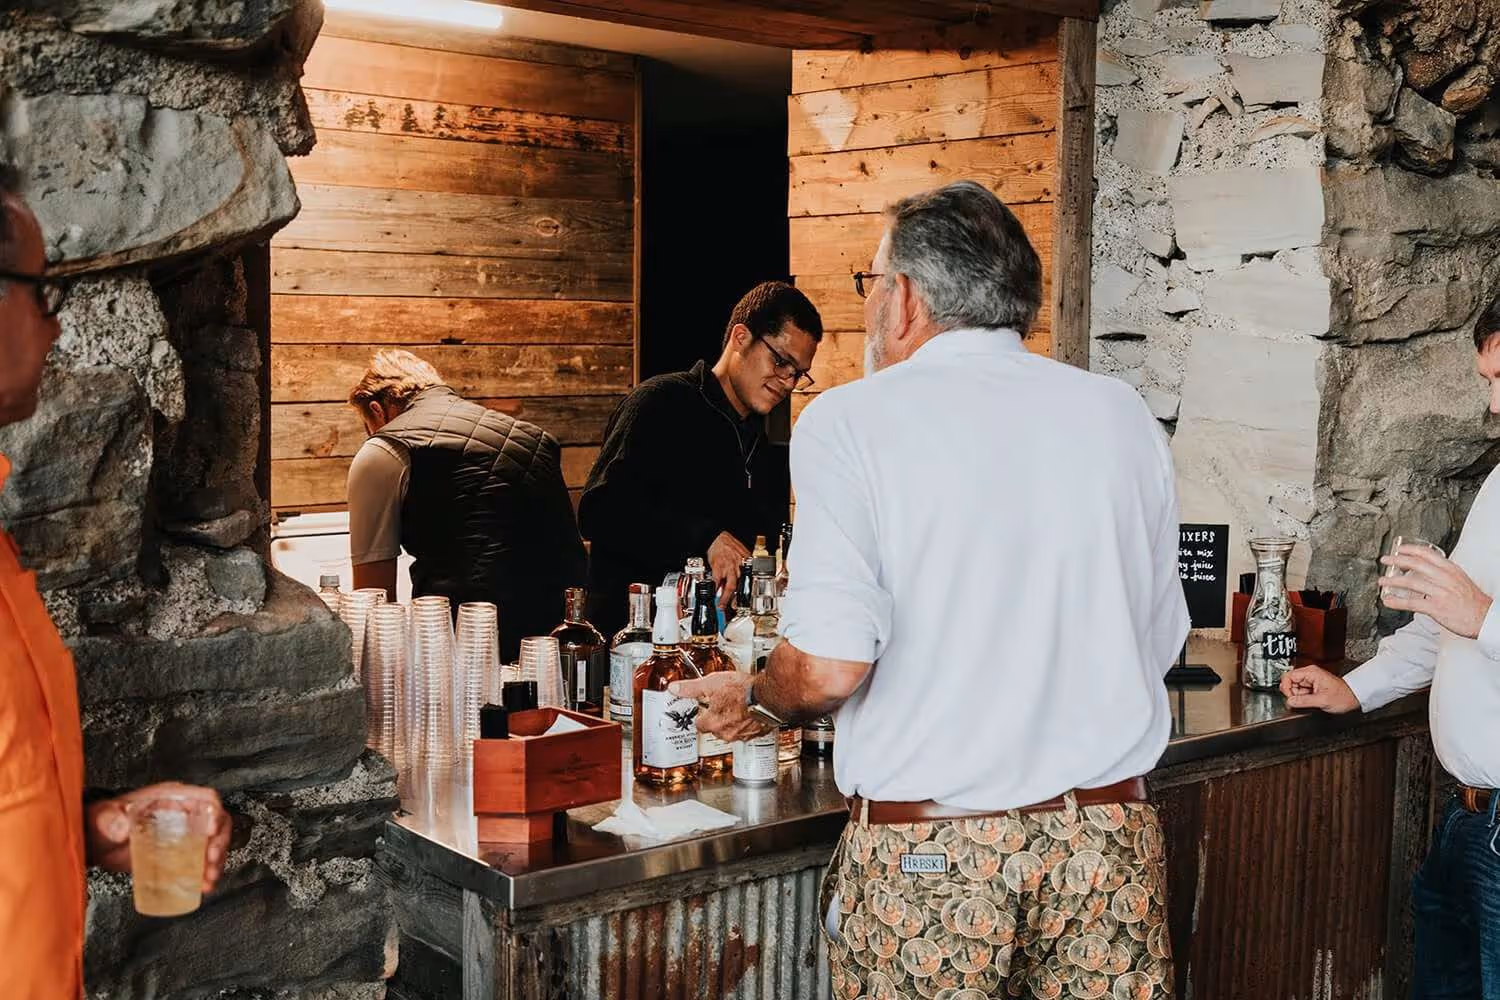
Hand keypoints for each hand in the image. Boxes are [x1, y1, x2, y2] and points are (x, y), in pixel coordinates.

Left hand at [86, 783, 231, 893]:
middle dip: (219, 843)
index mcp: (170, 798)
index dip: (214, 814)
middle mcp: (183, 814)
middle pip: (216, 822)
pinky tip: (203, 886)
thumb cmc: (100, 825)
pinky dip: (205, 873)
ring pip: (212, 843)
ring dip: (215, 862)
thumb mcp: (102, 819)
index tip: (211, 832)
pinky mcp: (180, 854)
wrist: (96, 845)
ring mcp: (184, 834)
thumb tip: (122, 824)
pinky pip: (200, 861)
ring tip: (208, 879)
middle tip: (210, 861)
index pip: (204, 799)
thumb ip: (109, 820)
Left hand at [669, 671, 773, 742]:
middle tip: (724, 703)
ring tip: (738, 705)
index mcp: (712, 722)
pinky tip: (751, 710)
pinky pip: (748, 730)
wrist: (768, 696)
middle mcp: (726, 733)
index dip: (702, 713)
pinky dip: (748, 722)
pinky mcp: (757, 733)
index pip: (699, 724)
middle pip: (715, 728)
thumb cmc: (742, 690)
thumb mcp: (711, 683)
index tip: (705, 706)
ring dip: (733, 720)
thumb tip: (674, 689)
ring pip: (732, 730)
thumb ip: (691, 688)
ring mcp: (742, 735)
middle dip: (718, 717)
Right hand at [707, 531, 749, 608]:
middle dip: (738, 599)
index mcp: (748, 564)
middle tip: (735, 607)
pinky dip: (715, 589)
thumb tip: (741, 582)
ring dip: (726, 598)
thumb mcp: (742, 555)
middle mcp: (740, 566)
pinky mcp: (718, 567)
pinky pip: (717, 582)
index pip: (751, 580)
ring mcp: (729, 568)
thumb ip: (743, 568)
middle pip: (741, 586)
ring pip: (730, 587)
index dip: (749, 593)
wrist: (719, 538)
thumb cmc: (731, 546)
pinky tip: (713, 595)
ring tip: (721, 606)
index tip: (747, 602)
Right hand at [1280, 665, 1360, 713]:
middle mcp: (1309, 674)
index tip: (1291, 698)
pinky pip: (1300, 691)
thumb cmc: (1344, 696)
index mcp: (1311, 672)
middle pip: (1290, 682)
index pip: (1288, 676)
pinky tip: (1311, 701)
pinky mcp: (1312, 686)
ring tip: (1311, 701)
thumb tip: (1290, 702)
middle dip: (1293, 693)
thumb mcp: (1323, 700)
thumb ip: (1304, 701)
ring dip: (1298, 697)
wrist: (1354, 697)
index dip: (1287, 688)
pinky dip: (1302, 698)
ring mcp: (1310, 680)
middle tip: (1302, 701)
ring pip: (1294, 688)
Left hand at [1380, 545, 1492, 638]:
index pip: (1427, 554)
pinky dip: (1397, 602)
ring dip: (1392, 581)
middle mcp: (1445, 578)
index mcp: (1451, 570)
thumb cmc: (1473, 602)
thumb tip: (1425, 572)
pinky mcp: (1436, 608)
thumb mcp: (1460, 580)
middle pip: (1416, 564)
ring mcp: (1440, 593)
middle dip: (1397, 560)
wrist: (1486, 619)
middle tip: (1384, 560)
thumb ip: (1443, 574)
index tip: (1399, 549)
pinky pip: (1411, 603)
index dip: (1410, 549)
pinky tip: (1388, 601)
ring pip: (1410, 582)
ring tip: (1382, 581)